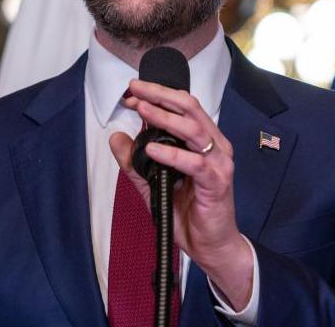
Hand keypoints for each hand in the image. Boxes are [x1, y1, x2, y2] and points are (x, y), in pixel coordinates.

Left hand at [109, 79, 253, 309]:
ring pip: (193, 129)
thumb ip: (135, 161)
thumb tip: (116, 137)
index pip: (182, 107)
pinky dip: (172, 154)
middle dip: (160, 95)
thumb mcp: (153, 183)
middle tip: (136, 90)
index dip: (158, 95)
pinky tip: (152, 149)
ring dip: (165, 117)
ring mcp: (218, 163)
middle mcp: (214, 146)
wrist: (211, 245)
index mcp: (203, 141)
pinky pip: (195, 163)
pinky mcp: (217, 183)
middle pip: (190, 108)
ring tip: (142, 110)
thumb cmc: (189, 213)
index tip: (133, 93)